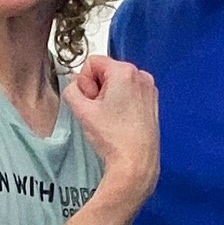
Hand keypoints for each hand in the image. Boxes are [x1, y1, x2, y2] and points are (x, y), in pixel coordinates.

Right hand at [63, 56, 158, 204]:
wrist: (136, 162)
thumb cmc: (115, 138)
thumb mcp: (82, 111)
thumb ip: (71, 90)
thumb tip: (74, 85)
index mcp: (125, 72)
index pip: (92, 62)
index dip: (85, 82)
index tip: (91, 101)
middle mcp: (141, 75)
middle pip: (105, 72)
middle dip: (97, 89)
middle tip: (99, 112)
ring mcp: (149, 89)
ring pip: (117, 84)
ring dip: (108, 97)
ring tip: (110, 119)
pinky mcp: (152, 102)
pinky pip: (129, 94)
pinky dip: (121, 104)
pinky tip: (118, 121)